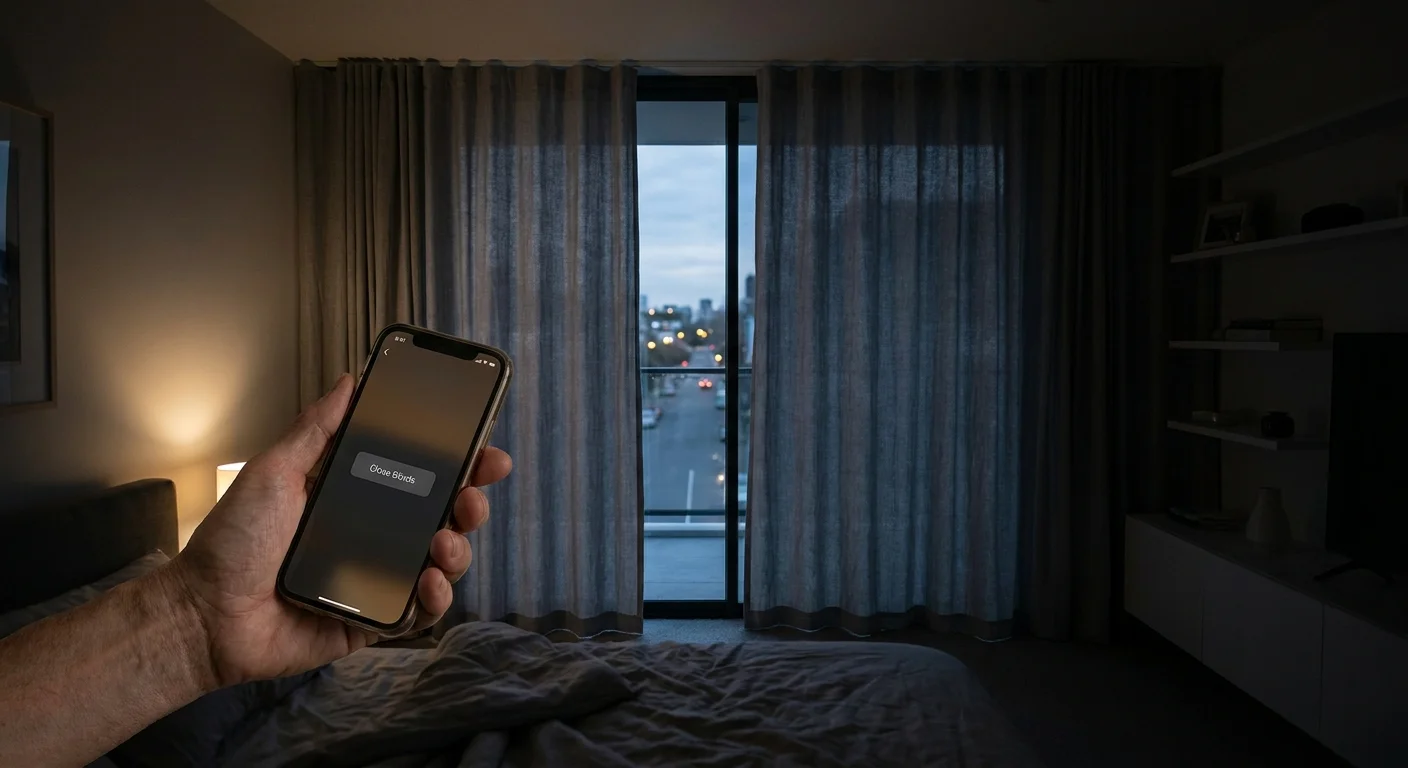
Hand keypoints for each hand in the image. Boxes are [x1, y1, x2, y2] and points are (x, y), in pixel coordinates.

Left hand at [169, 374, 512, 686]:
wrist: (205, 614)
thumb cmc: (232, 542)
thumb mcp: (275, 472)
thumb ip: (316, 430)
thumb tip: (349, 381)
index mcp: (356, 498)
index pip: (421, 477)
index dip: (459, 465)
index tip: (485, 452)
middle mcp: (374, 536)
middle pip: (443, 518)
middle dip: (470, 505)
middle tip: (471, 499)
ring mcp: (377, 579)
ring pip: (441, 564)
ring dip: (458, 550)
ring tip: (442, 543)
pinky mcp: (373, 621)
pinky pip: (420, 612)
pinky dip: (435, 598)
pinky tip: (428, 581)